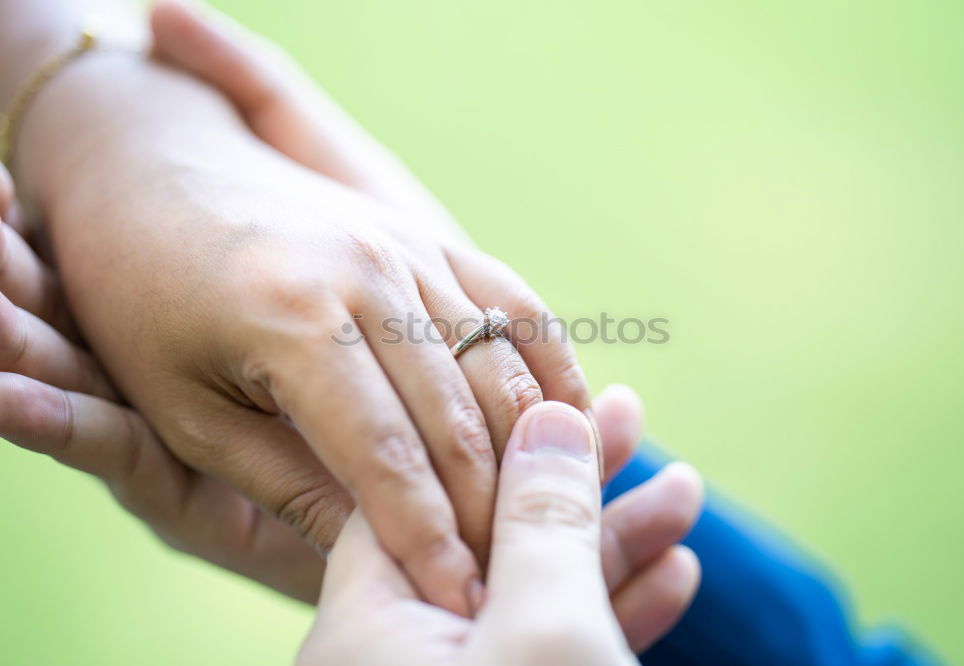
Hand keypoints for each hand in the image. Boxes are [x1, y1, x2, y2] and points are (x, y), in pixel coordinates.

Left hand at [20, 48, 586, 616]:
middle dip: (482, 511)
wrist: (161, 172)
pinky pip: (518, 306)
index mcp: (293, 318)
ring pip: (501, 367)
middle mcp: (368, 272)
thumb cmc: (148, 301)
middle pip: (457, 416)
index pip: (384, 455)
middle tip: (497, 578)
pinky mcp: (433, 238)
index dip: (424, 537)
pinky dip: (551, 369)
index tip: (451, 598)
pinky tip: (567, 424)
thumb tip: (372, 552)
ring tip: (531, 521)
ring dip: (526, 452)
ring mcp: (410, 247)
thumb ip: (286, 482)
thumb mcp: (190, 411)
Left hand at [298, 401, 700, 664]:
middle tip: (629, 413)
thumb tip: (554, 419)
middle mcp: (385, 648)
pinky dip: (611, 611)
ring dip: (613, 541)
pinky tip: (676, 569)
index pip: (418, 488)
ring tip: (685, 486)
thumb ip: (540, 524)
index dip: (503, 434)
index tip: (571, 393)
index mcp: (360, 622)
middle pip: (486, 530)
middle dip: (574, 477)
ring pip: (529, 590)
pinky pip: (550, 645)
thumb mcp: (540, 639)